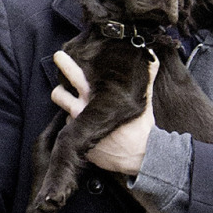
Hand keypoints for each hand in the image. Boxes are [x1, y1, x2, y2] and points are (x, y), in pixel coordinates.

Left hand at [51, 50, 158, 174]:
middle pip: (58, 94)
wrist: (138, 156)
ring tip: (82, 108)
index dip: (64, 64)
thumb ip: (147, 76)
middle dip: (58, 88)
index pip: (73, 75)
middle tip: (60, 84)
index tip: (59, 56)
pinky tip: (90, 125)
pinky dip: (78, 126)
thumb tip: (154, 56)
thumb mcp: (144, 99)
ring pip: (65, 112)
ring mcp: (79, 126)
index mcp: (96, 96)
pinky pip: (72, 129)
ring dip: (71, 109)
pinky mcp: (79, 141)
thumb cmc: (140, 127)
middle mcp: (82, 110)